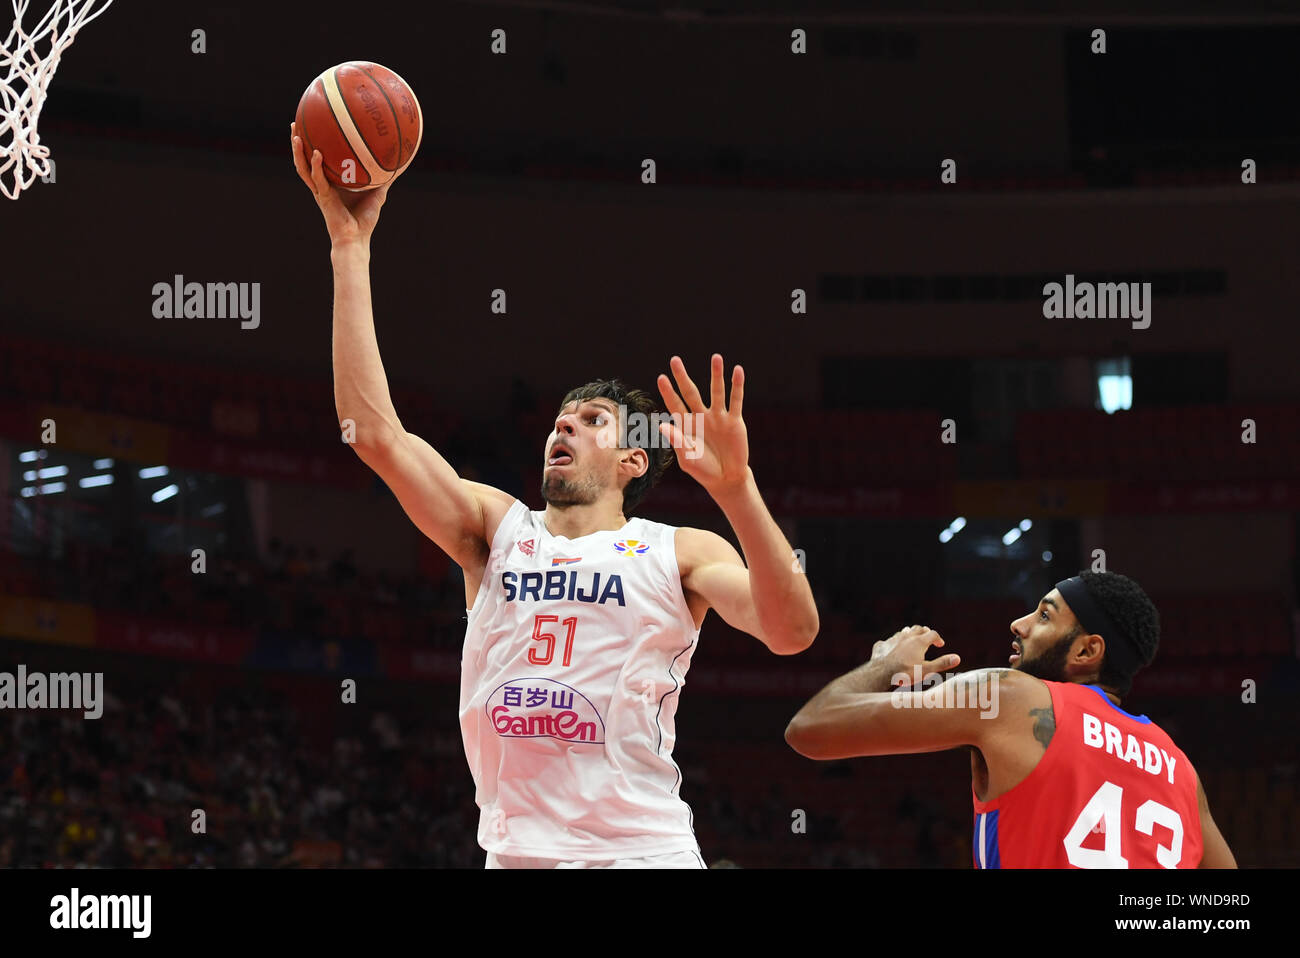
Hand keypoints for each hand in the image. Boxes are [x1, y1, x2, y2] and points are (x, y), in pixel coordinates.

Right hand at [290, 122, 389, 247]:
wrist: (356, 239)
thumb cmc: (364, 220)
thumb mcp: (378, 194)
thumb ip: (386, 179)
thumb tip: (400, 165)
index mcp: (329, 183)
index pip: (316, 160)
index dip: (311, 144)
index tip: (311, 126)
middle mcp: (321, 186)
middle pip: (303, 160)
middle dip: (297, 143)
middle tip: (295, 123)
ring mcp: (320, 192)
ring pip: (302, 169)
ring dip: (297, 152)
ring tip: (295, 134)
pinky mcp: (323, 198)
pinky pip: (317, 179)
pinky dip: (316, 166)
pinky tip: (316, 153)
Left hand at [656, 354, 748, 494]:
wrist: (726, 478)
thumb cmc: (703, 469)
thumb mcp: (687, 457)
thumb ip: (677, 440)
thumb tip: (662, 425)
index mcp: (687, 425)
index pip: (675, 404)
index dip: (668, 392)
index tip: (661, 377)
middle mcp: (701, 417)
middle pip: (690, 392)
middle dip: (682, 377)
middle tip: (675, 360)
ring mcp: (718, 417)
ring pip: (716, 391)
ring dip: (716, 375)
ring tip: (716, 357)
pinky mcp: (734, 421)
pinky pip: (735, 400)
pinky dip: (737, 386)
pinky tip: (737, 371)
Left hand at [870, 624, 959, 686]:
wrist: (881, 674)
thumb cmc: (905, 673)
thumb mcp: (927, 670)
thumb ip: (942, 663)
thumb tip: (957, 658)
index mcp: (919, 642)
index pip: (932, 634)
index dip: (938, 638)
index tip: (940, 644)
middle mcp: (906, 637)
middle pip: (918, 629)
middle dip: (924, 632)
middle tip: (928, 637)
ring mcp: (892, 640)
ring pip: (903, 632)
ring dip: (909, 635)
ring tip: (912, 640)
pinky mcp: (881, 645)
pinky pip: (888, 641)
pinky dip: (894, 643)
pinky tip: (893, 649)